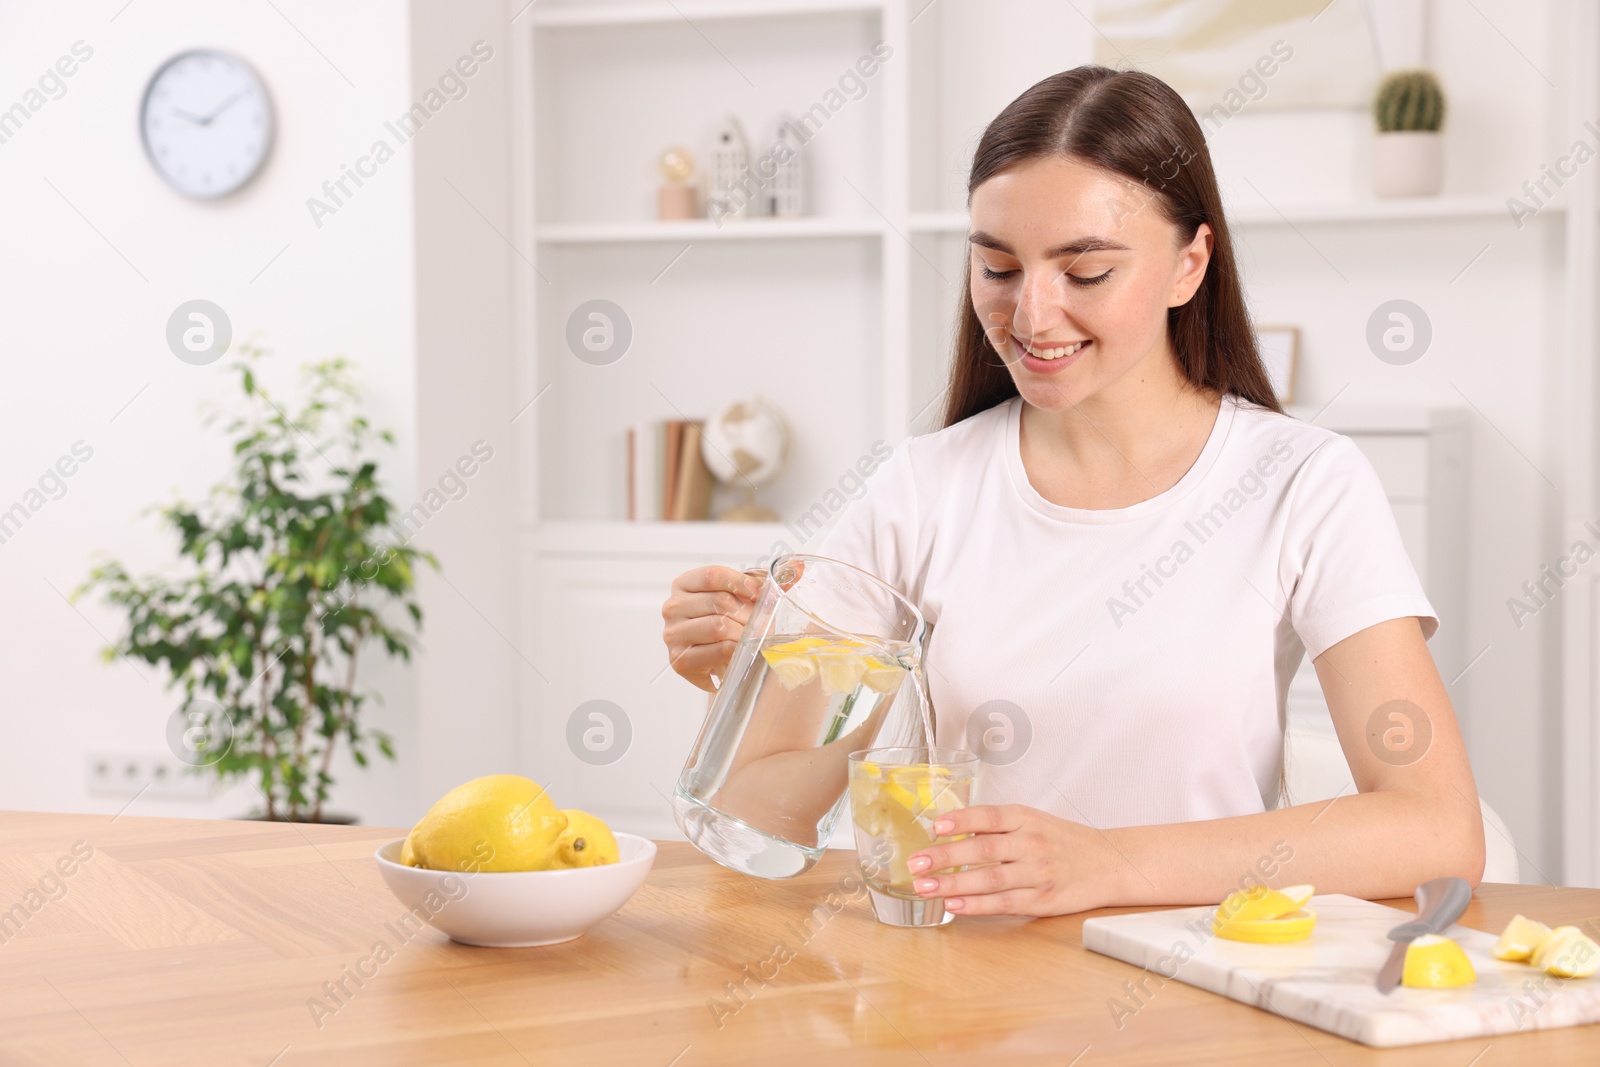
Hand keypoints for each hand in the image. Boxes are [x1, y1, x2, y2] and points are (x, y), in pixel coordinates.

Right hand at [661, 565, 762, 692]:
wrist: (715, 660)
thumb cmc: (727, 623)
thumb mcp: (740, 598)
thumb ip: (766, 582)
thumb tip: (799, 567)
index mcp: (684, 584)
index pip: (712, 575)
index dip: (740, 582)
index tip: (760, 592)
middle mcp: (673, 607)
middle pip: (719, 601)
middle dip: (748, 613)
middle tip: (763, 624)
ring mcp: (673, 634)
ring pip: (718, 626)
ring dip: (744, 634)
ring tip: (753, 639)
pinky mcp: (679, 660)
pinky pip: (715, 651)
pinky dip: (734, 652)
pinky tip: (740, 653)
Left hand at [905, 804, 1128, 916]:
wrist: (1106, 863)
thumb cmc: (1060, 839)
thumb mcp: (1031, 820)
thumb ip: (995, 826)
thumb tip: (949, 830)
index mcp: (1026, 819)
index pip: (989, 817)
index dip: (962, 820)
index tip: (935, 826)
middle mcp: (1031, 844)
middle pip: (983, 851)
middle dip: (945, 857)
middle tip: (915, 863)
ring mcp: (1037, 874)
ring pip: (989, 880)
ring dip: (953, 885)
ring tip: (924, 887)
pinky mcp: (1041, 901)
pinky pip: (1003, 903)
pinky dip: (976, 906)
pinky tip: (953, 906)